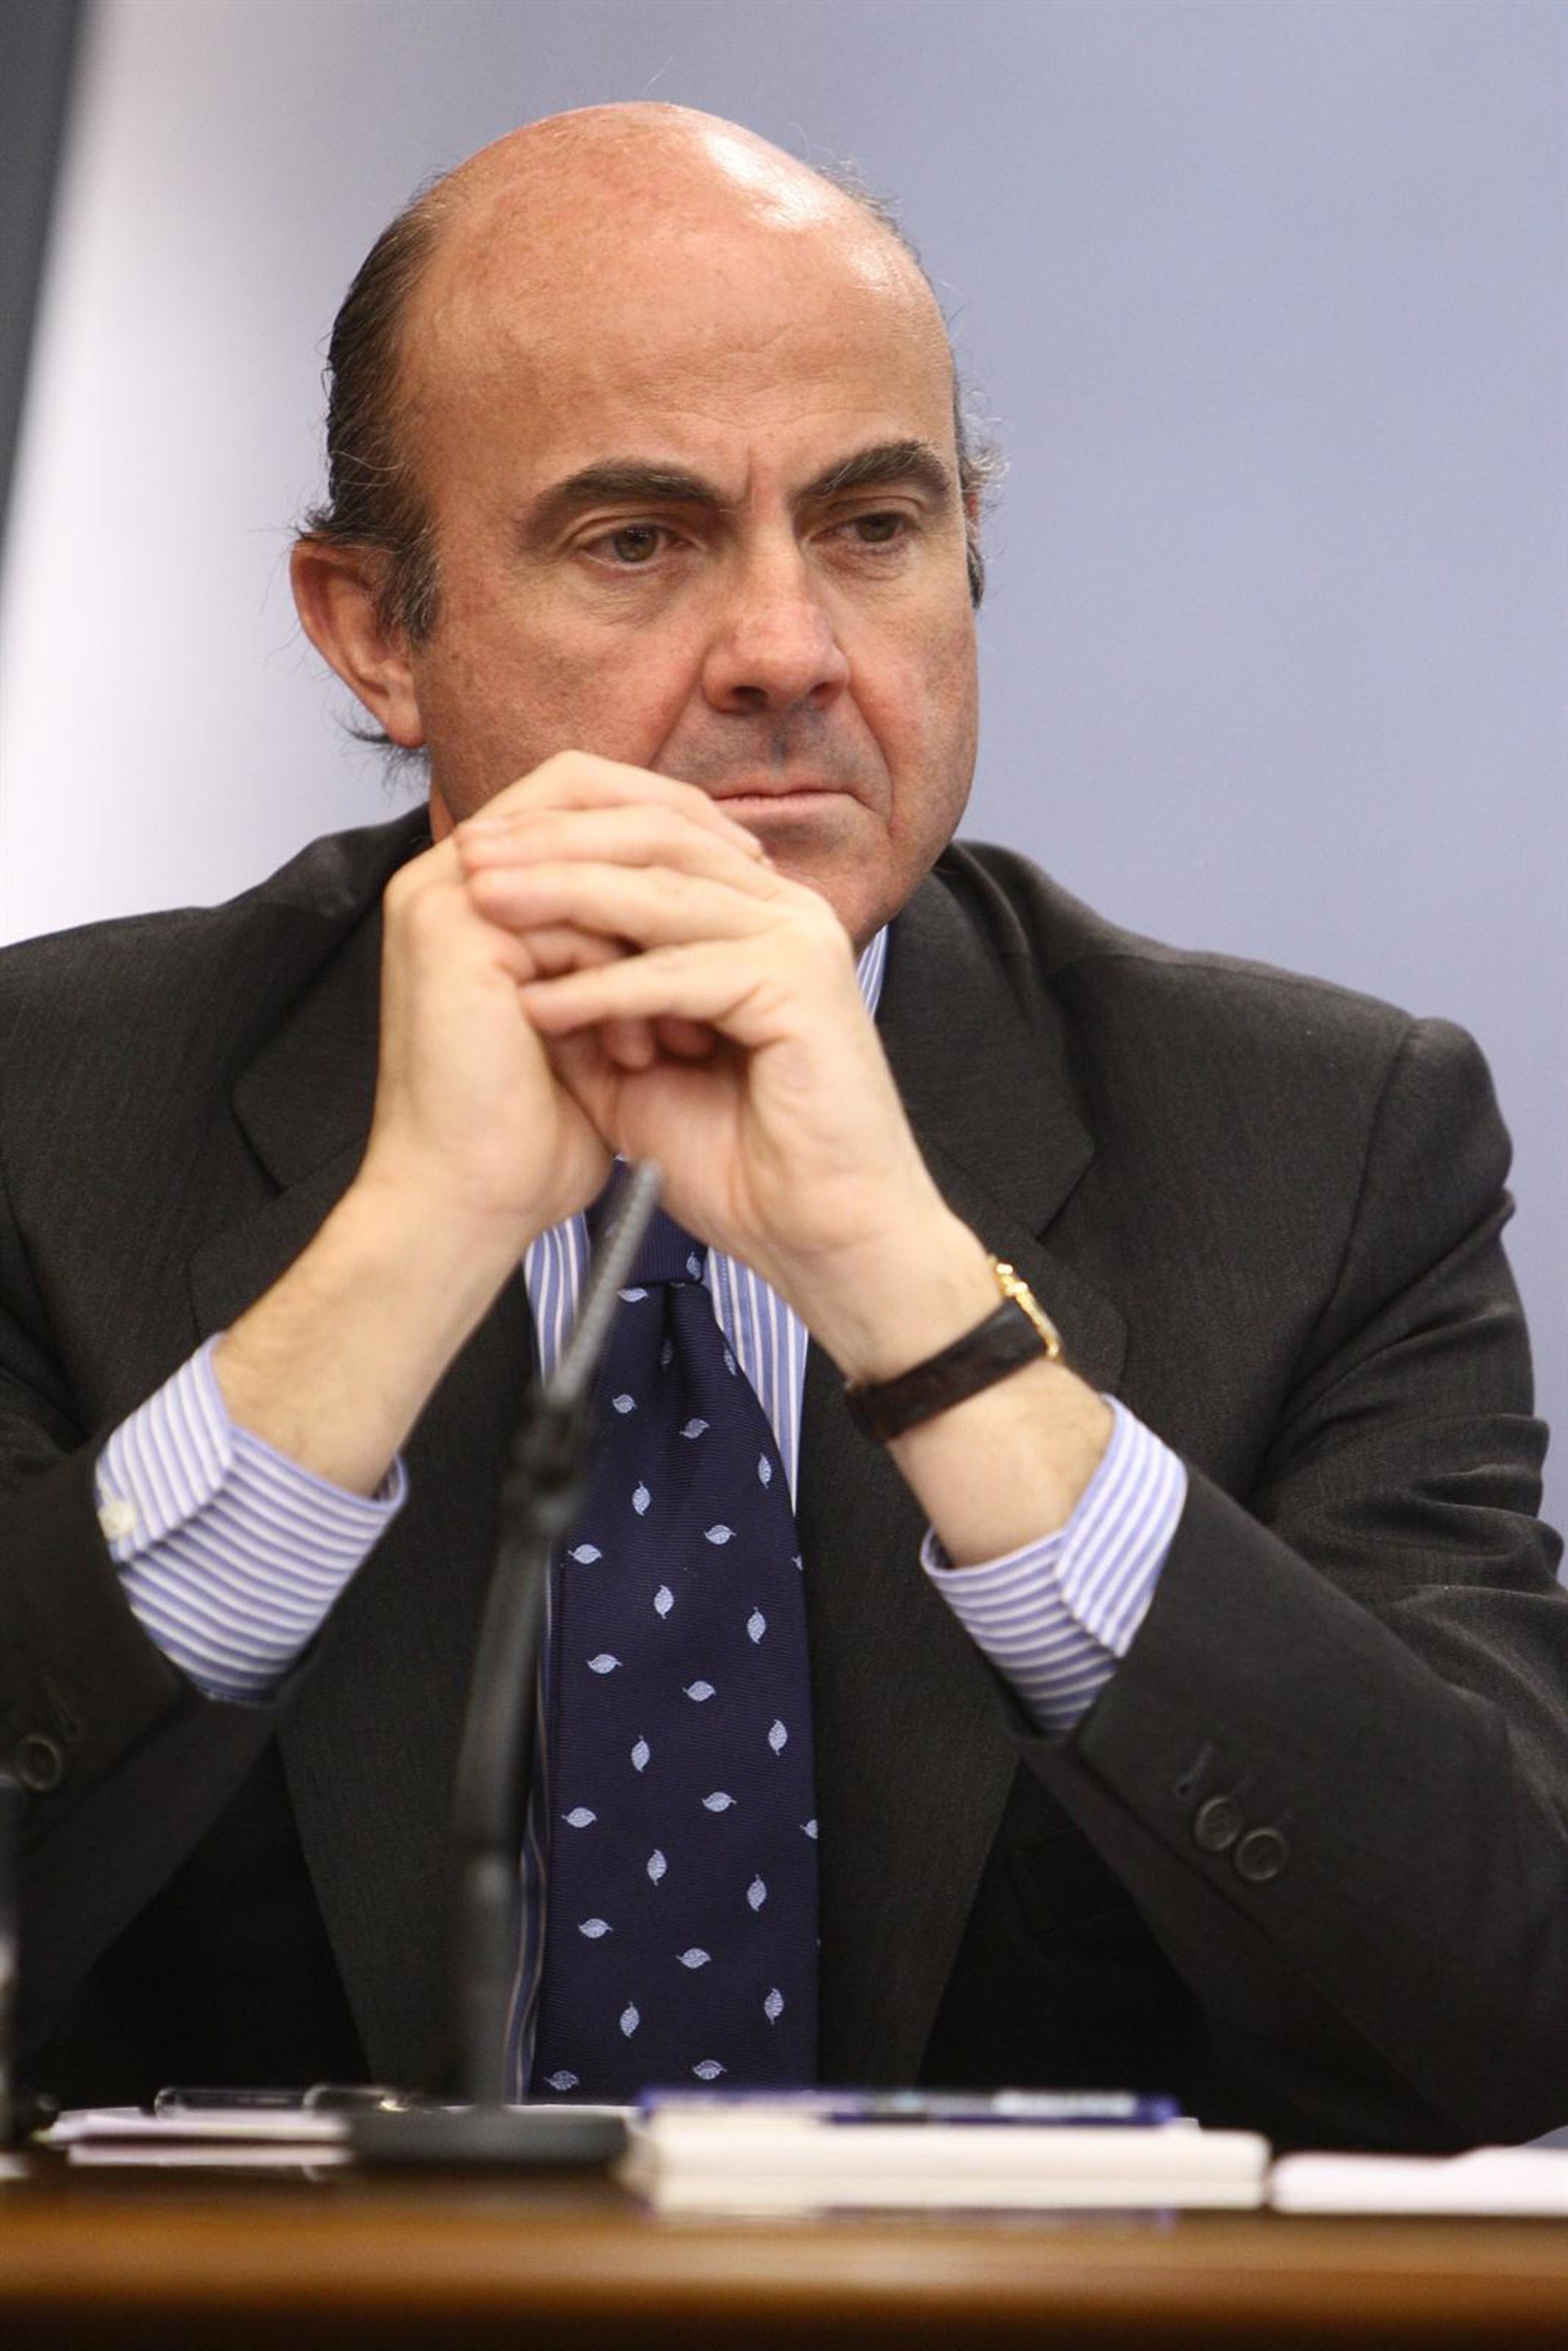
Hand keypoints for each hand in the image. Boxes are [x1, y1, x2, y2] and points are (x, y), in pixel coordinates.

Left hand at [454, 755, 974, 1363]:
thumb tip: (507, 951)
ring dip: (563, 895)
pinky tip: (540, 1005)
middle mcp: (784, 910)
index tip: (474, 854)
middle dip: (550, 845)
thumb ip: (587, 999)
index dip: (557, 837)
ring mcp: (800, 940)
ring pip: (663, 893)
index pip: (650, 838)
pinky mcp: (802, 985)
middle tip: (468, 857)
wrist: (817, 1236)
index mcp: (754, 913)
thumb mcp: (633, 1067)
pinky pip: (682, 971)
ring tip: (485, 905)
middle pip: (655, 840)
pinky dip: (603, 987)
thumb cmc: (742, 1163)